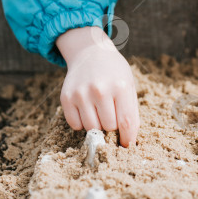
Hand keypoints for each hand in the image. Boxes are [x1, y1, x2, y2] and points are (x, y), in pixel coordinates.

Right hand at [56, 26, 139, 147]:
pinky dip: (82, 123)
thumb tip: (129, 141)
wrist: (90, 52)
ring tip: (99, 110)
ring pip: (91, 128)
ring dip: (97, 125)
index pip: (126, 123)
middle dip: (112, 126)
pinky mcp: (66, 97)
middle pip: (108, 127)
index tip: (127, 146)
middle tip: (111, 113)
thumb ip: (131, 112)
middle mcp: (100, 90)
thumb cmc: (114, 72)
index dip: (127, 139)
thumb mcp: (128, 86)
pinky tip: (87, 109)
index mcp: (120, 86)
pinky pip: (75, 125)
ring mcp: (81, 93)